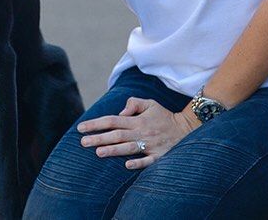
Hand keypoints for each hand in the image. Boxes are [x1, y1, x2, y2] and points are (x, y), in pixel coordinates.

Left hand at [77, 97, 200, 169]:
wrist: (186, 129)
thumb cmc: (164, 116)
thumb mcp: (150, 103)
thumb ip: (134, 103)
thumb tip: (121, 111)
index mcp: (137, 120)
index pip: (112, 120)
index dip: (96, 123)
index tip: (81, 128)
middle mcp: (142, 132)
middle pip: (117, 135)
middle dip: (99, 138)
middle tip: (82, 142)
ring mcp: (150, 145)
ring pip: (129, 148)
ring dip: (113, 150)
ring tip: (97, 152)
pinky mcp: (159, 156)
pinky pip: (148, 161)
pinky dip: (138, 163)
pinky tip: (126, 165)